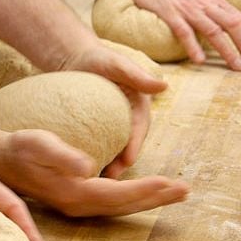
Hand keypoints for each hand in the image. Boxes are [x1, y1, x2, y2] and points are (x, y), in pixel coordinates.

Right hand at [0, 130, 188, 216]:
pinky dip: (131, 198)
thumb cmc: (20, 148)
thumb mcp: (39, 144)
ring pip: (119, 206)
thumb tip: (89, 167)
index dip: (144, 189)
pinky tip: (143, 191)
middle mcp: (77, 204)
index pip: (116, 194)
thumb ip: (63, 156)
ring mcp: (76, 204)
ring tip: (173, 193)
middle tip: (185, 191)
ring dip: (147, 200)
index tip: (170, 183)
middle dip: (155, 198)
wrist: (2, 161)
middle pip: (123, 205)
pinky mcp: (75, 199)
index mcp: (72, 192)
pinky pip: (110, 203)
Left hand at [57, 42, 164, 170]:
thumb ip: (137, 76)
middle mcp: (129, 118)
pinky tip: (82, 170)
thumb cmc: (98, 58)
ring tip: (98, 181)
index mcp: (139, 105)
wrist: (76, 60)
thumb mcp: (118, 64)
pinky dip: (95, 157)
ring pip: (114, 149)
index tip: (128, 161)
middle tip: (112, 179)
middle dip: (122, 163)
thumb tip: (163, 86)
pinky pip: (99, 146)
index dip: (135, 145)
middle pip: (128, 144)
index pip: (140, 128)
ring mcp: (114, 125)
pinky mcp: (98, 129)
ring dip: (109, 165)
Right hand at [129, 0, 240, 69]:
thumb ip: (209, 4)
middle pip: (233, 25)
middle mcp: (205, 4)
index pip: (239, 18)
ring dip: (228, 50)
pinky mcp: (170, 14)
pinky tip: (200, 60)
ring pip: (214, 31)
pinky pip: (184, 32)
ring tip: (236, 66)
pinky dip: (193, 46)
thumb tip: (221, 17)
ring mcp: (188, 9)